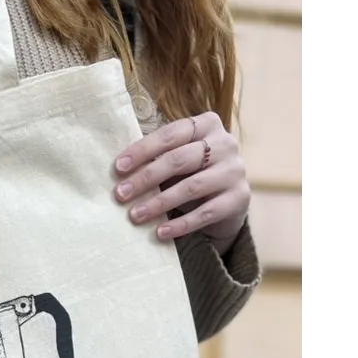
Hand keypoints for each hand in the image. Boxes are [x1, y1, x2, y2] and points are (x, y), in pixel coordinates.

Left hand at [113, 111, 250, 247]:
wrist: (227, 201)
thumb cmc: (192, 174)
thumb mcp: (177, 161)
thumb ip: (156, 159)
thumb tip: (118, 172)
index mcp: (206, 124)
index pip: (170, 134)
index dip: (142, 150)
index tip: (117, 168)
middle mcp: (225, 143)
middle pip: (179, 159)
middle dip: (146, 178)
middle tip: (120, 194)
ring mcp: (235, 171)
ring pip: (192, 187)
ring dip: (159, 203)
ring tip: (135, 215)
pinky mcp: (240, 198)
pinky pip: (206, 213)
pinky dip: (181, 224)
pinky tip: (160, 233)